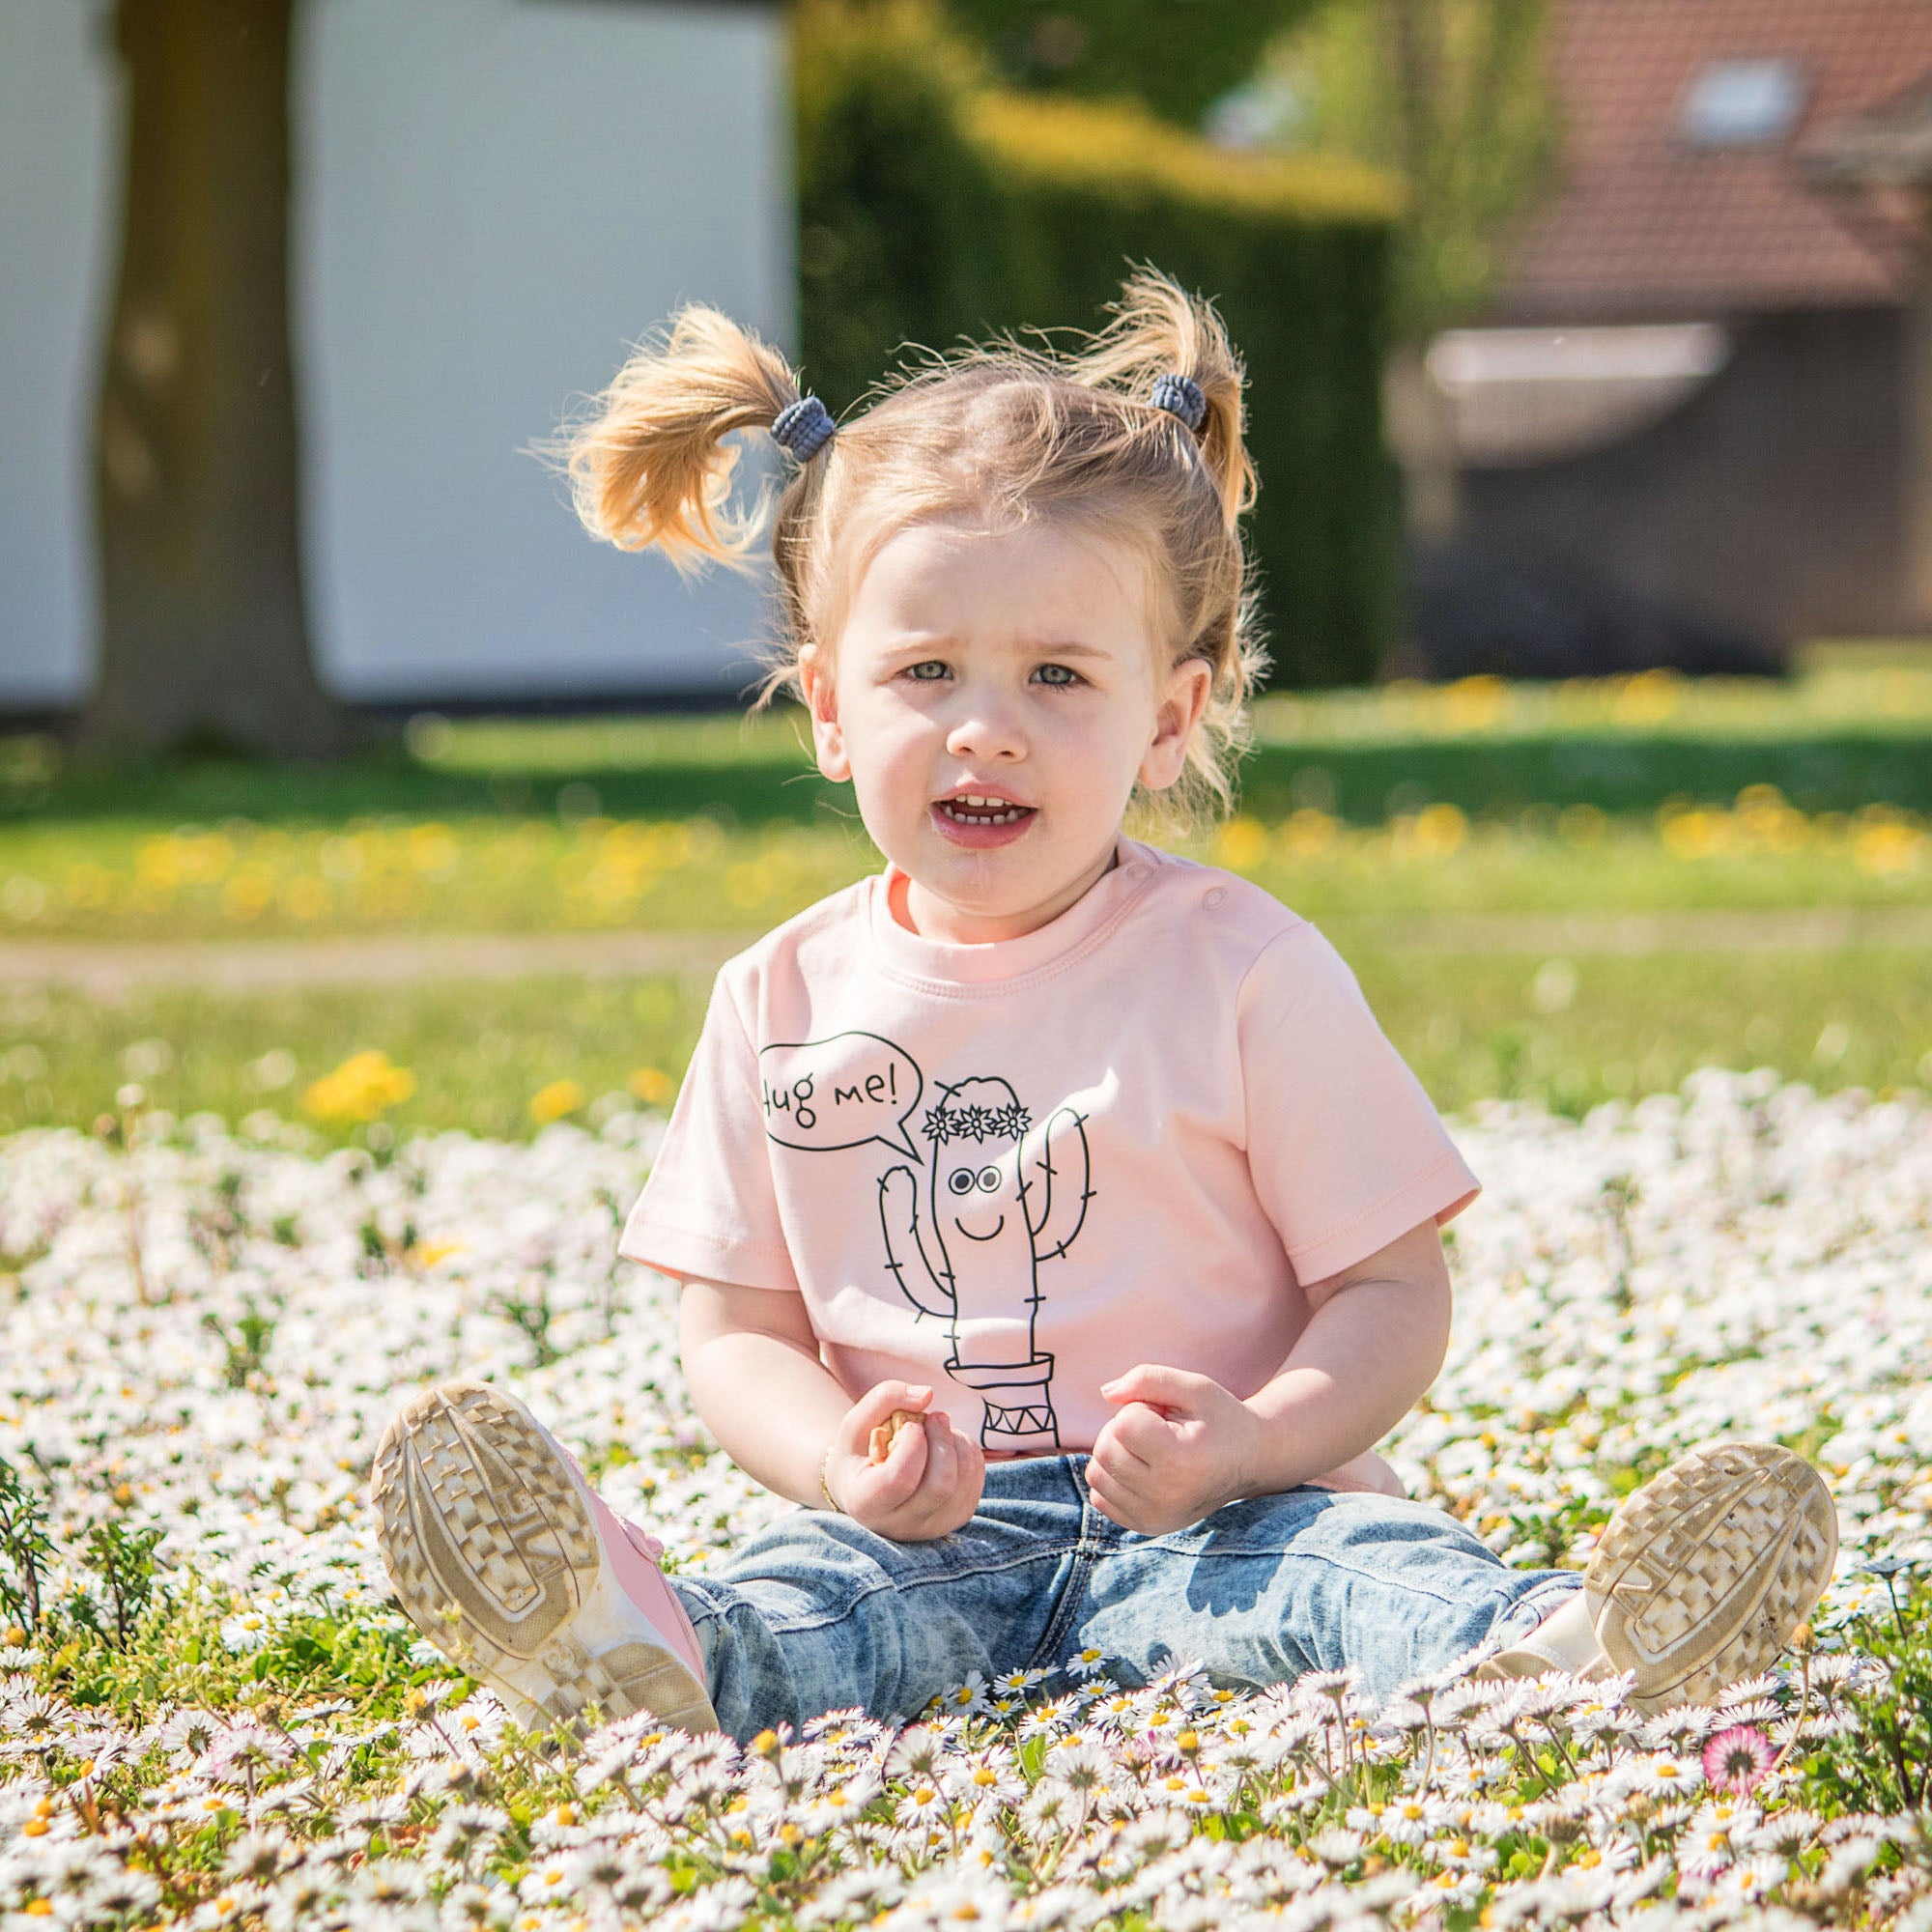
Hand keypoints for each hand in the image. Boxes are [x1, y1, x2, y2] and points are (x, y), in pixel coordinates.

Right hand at [823, 1381, 983, 1541]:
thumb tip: (927, 1395)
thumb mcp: (857, 1421)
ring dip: (956, 1440)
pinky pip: (976, 1476)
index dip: (913, 1443)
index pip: (901, 1479)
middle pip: (941, 1484)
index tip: (910, 1425)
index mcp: (866, 1504)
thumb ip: (885, 1398)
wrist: (868, 1485)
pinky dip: (967, 1449)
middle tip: (933, 1416)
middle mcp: (900, 1526)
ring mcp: (933, 1527)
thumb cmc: (860, 1451)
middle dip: (942, 1439)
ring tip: (936, 1430)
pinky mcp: (958, 1517)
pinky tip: (946, 1445)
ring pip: (964, 1478)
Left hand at [1086, 1365, 1265, 1535]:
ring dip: (1116, 1453)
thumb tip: (1105, 1393)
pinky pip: (1099, 1496)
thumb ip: (1147, 1378)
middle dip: (1124, 1429)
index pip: (1123, 1425)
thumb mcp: (1194, 1387)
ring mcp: (1154, 1518)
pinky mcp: (1145, 1527)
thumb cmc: (1220, 1419)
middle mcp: (1165, 1497)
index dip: (1141, 1409)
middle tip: (1159, 1430)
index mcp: (1180, 1462)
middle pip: (1105, 1450)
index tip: (1168, 1416)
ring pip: (1096, 1474)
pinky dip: (1113, 1478)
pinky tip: (1143, 1470)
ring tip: (1151, 1450)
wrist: (1250, 1461)